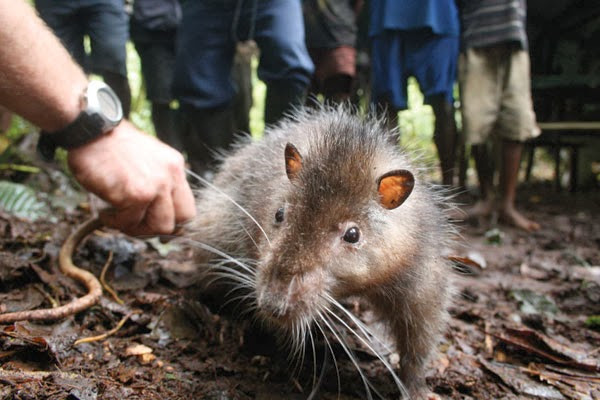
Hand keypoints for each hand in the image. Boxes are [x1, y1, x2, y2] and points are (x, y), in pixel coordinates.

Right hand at [67, 120, 195, 235]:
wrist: (91, 130)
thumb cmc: (112, 144)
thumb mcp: (148, 158)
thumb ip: (158, 181)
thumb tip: (158, 212)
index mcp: (175, 167)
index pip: (188, 209)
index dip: (173, 222)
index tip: (156, 225)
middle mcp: (170, 176)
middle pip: (177, 222)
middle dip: (154, 229)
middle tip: (134, 224)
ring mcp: (155, 186)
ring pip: (157, 227)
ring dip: (134, 227)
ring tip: (117, 217)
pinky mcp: (134, 195)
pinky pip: (129, 222)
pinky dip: (114, 222)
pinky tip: (105, 211)